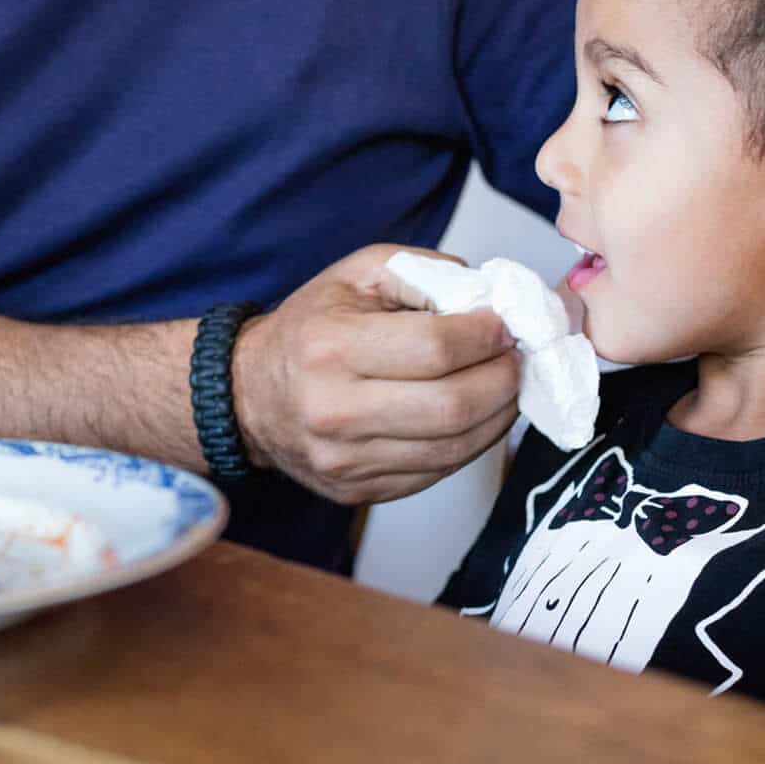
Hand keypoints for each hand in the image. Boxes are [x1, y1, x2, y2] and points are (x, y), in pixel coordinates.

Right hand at [231, 245, 520, 504]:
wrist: (248, 394)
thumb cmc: (309, 328)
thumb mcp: (357, 274)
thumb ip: (424, 272)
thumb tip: (488, 297)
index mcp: (330, 347)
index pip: (435, 348)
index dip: (485, 337)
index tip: (503, 326)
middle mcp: (333, 409)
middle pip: (451, 406)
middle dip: (503, 380)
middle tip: (516, 359)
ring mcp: (345, 459)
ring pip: (453, 448)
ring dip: (498, 416)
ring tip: (505, 387)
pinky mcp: (358, 490)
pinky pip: (436, 472)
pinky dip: (471, 444)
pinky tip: (476, 416)